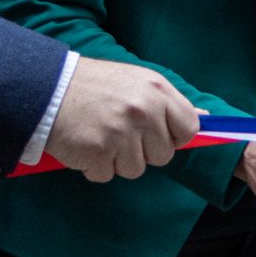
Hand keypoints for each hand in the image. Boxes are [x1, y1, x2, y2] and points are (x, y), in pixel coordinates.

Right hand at [44, 58, 200, 183]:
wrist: (47, 88)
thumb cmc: (95, 86)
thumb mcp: (138, 81)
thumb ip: (169, 102)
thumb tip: (208, 118)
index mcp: (158, 90)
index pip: (189, 128)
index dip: (174, 136)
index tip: (157, 134)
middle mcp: (144, 110)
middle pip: (164, 155)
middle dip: (143, 150)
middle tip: (119, 132)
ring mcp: (122, 133)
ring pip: (136, 169)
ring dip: (117, 160)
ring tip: (101, 136)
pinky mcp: (99, 152)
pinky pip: (107, 175)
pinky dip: (94, 166)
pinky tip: (85, 144)